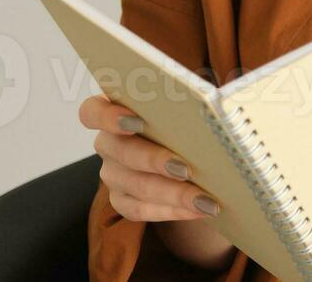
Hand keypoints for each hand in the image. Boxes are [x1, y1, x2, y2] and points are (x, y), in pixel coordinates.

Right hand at [76, 94, 222, 222]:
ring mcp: (112, 174)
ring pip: (135, 186)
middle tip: (186, 168)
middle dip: (154, 160)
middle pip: (121, 152)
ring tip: (206, 200)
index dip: (108, 117)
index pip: (93, 112)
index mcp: (115, 110)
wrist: (190, 155)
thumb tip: (218, 104)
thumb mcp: (186, 106)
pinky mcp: (122, 200)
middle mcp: (108, 142)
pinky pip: (140, 210)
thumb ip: (190, 100)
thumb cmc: (186, 122)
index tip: (136, 122)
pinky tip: (198, 210)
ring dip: (174, 194)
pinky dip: (172, 211)